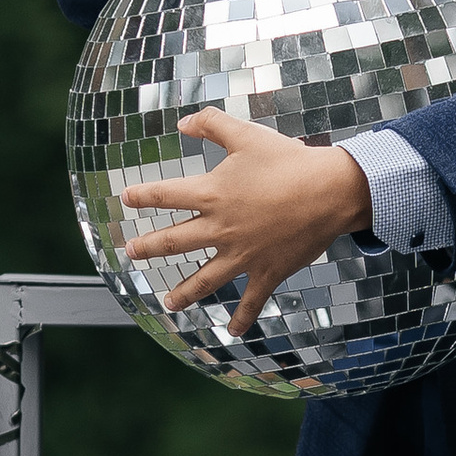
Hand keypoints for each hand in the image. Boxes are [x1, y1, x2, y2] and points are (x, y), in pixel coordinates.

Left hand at [120, 108, 372, 339]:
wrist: (329, 192)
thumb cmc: (288, 161)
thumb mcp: (246, 135)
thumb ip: (211, 124)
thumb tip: (182, 123)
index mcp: (212, 195)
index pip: (165, 196)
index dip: (143, 196)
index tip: (126, 199)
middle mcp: (220, 229)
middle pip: (174, 242)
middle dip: (149, 248)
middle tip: (132, 253)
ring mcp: (242, 255)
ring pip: (204, 280)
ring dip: (183, 293)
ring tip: (168, 302)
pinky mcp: (266, 272)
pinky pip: (250, 301)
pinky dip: (241, 318)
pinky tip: (232, 332)